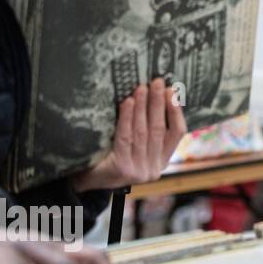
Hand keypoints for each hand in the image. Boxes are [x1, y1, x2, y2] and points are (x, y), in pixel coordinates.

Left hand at [72, 78, 187, 191]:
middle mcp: (154, 168)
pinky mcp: (123, 169)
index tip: (171, 92)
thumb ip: (148, 131)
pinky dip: (127, 118)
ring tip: (141, 88)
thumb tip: (157, 97)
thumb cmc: (110, 158)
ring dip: (143, 107)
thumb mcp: (135, 147)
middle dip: (158, 103)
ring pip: (143, 132)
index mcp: (162, 162)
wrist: (85, 181)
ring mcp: (139, 170)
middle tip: (157, 82)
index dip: (176, 111)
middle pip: (159, 129)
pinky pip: (125, 138)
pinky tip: (128, 103)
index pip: (177, 134)